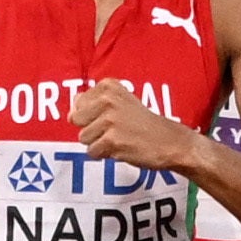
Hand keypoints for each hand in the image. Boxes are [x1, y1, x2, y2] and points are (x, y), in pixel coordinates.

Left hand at [73, 82, 198, 170]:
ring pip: (83, 137)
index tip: (112, 117)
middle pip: (76, 120)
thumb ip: (93, 103)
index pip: (78, 103)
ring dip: (99, 143)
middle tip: (114, 130)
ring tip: (120, 139)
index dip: (92, 115)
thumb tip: (70, 114)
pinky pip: (92, 152)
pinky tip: (122, 148)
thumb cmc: (143, 124)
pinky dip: (105, 154)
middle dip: (91, 129)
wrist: (170, 141)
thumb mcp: (121, 102)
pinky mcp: (112, 140)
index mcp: (109, 86)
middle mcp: (107, 99)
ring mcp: (110, 120)